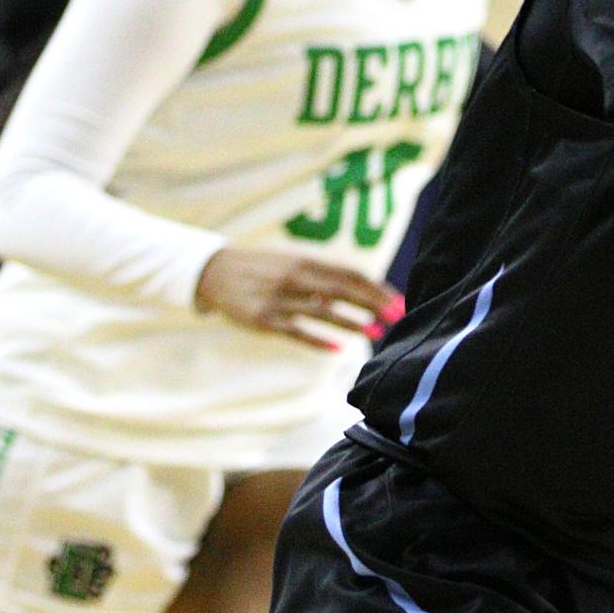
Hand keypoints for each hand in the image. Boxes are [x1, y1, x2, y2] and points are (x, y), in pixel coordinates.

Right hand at [194, 248, 398, 350]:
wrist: (216, 272)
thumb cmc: (264, 268)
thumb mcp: (293, 264)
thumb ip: (323, 276)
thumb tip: (362, 291)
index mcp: (305, 262)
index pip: (349, 274)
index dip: (375, 288)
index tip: (397, 301)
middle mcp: (295, 278)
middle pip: (341, 290)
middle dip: (372, 303)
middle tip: (396, 316)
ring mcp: (279, 300)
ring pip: (322, 312)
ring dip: (351, 323)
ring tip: (375, 333)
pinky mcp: (265, 321)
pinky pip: (296, 332)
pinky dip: (318, 341)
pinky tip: (338, 350)